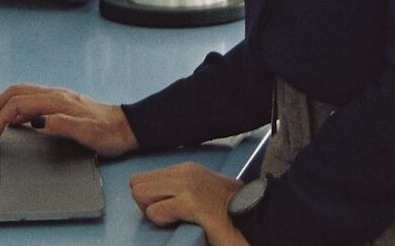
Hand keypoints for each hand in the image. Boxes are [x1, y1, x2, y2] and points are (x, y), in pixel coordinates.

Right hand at [0, 83, 139, 157]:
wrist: (127, 127)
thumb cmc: (109, 132)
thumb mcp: (87, 133)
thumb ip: (61, 125)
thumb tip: (37, 121)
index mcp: (58, 101)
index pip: (20, 104)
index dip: (2, 118)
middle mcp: (55, 95)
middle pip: (16, 93)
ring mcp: (57, 97)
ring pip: (21, 93)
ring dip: (2, 103)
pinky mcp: (60, 103)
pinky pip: (30, 98)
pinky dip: (14, 105)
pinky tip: (13, 118)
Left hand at [129, 161, 248, 245]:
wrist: (258, 219)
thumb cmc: (229, 213)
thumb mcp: (199, 194)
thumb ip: (177, 191)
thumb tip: (153, 199)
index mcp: (186, 170)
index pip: (143, 179)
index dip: (150, 199)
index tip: (168, 210)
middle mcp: (185, 173)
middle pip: (136, 184)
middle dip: (146, 205)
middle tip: (170, 217)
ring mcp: (189, 186)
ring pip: (141, 195)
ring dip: (154, 213)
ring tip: (179, 220)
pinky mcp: (193, 204)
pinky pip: (156, 212)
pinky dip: (164, 222)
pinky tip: (185, 224)